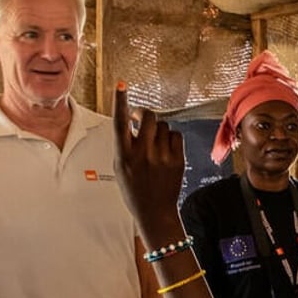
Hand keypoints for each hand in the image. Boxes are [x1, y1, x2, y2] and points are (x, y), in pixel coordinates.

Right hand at [113, 82, 186, 244]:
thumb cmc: (135, 189)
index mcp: (124, 155)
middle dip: (146, 114)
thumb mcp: (120, 167)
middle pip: (149, 117)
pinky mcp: (177, 160)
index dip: (120, 102)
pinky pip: (176, 135)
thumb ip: (124, 145)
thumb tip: (132, 123)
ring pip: (164, 125)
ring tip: (155, 144)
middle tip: (142, 119)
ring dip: (159, 129)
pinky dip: (171, 138)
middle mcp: (142, 154)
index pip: (119, 123)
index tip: (121, 85)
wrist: (154, 212)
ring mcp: (161, 157)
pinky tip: (166, 149)